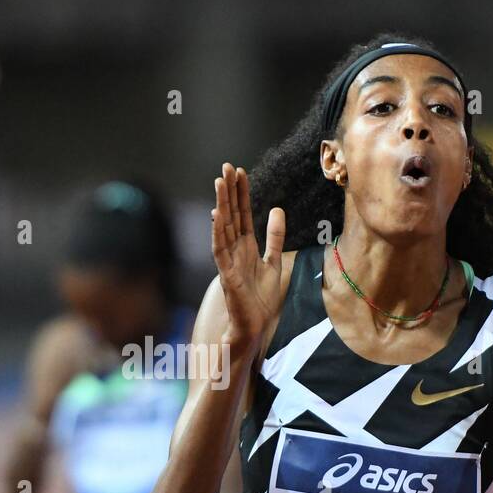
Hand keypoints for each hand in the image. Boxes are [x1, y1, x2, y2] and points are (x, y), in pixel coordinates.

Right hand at [211, 163, 286, 352]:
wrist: (254, 324)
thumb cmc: (260, 298)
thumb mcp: (274, 261)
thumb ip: (274, 237)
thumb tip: (276, 209)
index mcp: (246, 246)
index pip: (242, 213)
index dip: (241, 193)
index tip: (240, 172)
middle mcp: (234, 249)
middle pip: (231, 215)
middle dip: (229, 191)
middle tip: (227, 167)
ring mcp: (228, 261)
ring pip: (223, 227)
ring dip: (221, 204)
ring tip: (220, 183)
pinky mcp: (226, 275)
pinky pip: (220, 250)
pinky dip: (217, 233)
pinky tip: (216, 216)